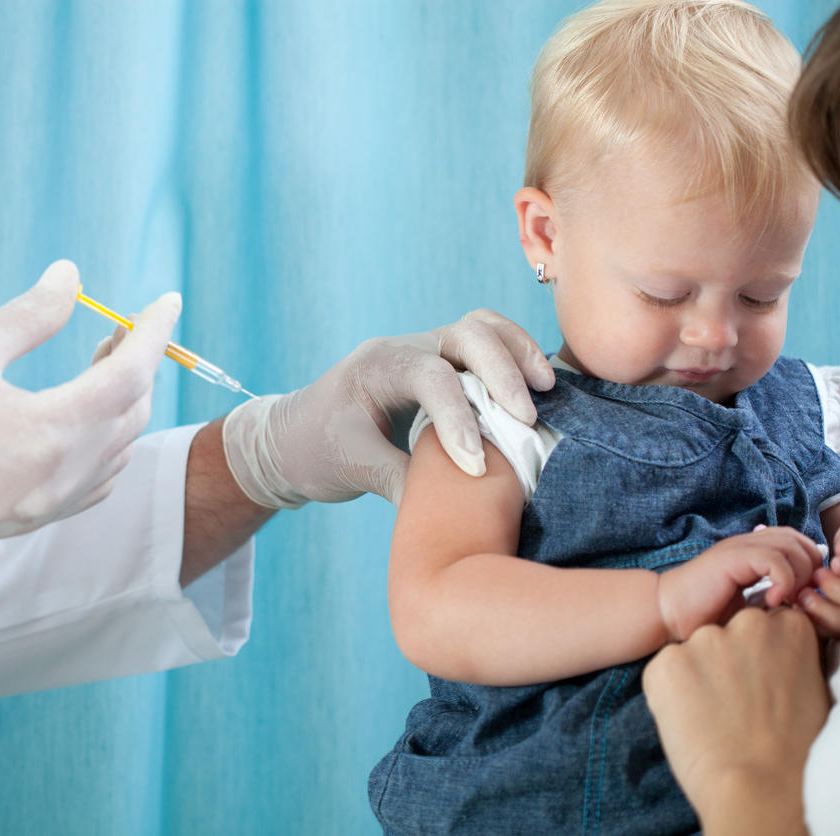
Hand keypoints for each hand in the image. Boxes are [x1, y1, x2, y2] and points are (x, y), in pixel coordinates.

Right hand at [0, 260, 180, 553]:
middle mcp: (62, 475)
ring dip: (124, 407)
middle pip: (132, 414)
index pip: (130, 374)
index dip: (154, 332)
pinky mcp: (33, 520)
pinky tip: (84, 423)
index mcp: (51, 429)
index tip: (167, 301)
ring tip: (98, 368)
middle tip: (117, 331)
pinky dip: (106, 447)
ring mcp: (50, 505)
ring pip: (119, 451)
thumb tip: (70, 277)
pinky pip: (96, 483)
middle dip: (137, 365)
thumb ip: (29, 315)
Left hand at [221, 309, 553, 506]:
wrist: (291, 439)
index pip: (431, 377)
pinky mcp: (444, 365)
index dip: (460, 419)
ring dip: (519, 354)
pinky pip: (488, 346)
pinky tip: (542, 389)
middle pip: (467, 334)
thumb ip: (405, 483)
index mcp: (376, 366)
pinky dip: (517, 359)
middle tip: (528, 419)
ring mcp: (427, 351)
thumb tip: (458, 509)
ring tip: (548, 391)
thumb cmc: (316, 451)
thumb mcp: (354, 470)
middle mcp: (405, 349)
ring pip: (483, 329)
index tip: (477, 466)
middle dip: (502, 372)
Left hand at [642, 608, 826, 833]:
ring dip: (695, 678)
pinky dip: (669, 694)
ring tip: (713, 719)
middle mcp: (747, 623)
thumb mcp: (812, 691)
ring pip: (693, 653)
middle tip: (735, 706)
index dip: (758, 660)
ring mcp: (704, 640)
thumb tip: (771, 659)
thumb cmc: (795, 754)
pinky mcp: (666, 661)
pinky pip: (663, 673)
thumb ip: (788, 660)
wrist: (760, 789)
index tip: (761, 687)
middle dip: (725, 662)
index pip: (764, 626)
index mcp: (790, 627)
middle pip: (726, 634)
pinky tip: (690, 721)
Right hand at [657, 526, 822, 641]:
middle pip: (801, 541)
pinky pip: (774, 560)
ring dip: (799, 577)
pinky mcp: (731, 558)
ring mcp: (739, 547)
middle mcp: (748, 542)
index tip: (802, 599)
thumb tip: (805, 606)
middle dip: (810, 572)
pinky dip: (783, 581)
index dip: (810, 568)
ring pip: (792, 546)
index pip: (799, 543)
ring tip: (786, 602)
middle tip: (798, 601)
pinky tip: (770, 601)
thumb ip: (772, 596)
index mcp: (752, 551)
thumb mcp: (747, 605)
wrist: (666, 611)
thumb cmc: (703, 615)